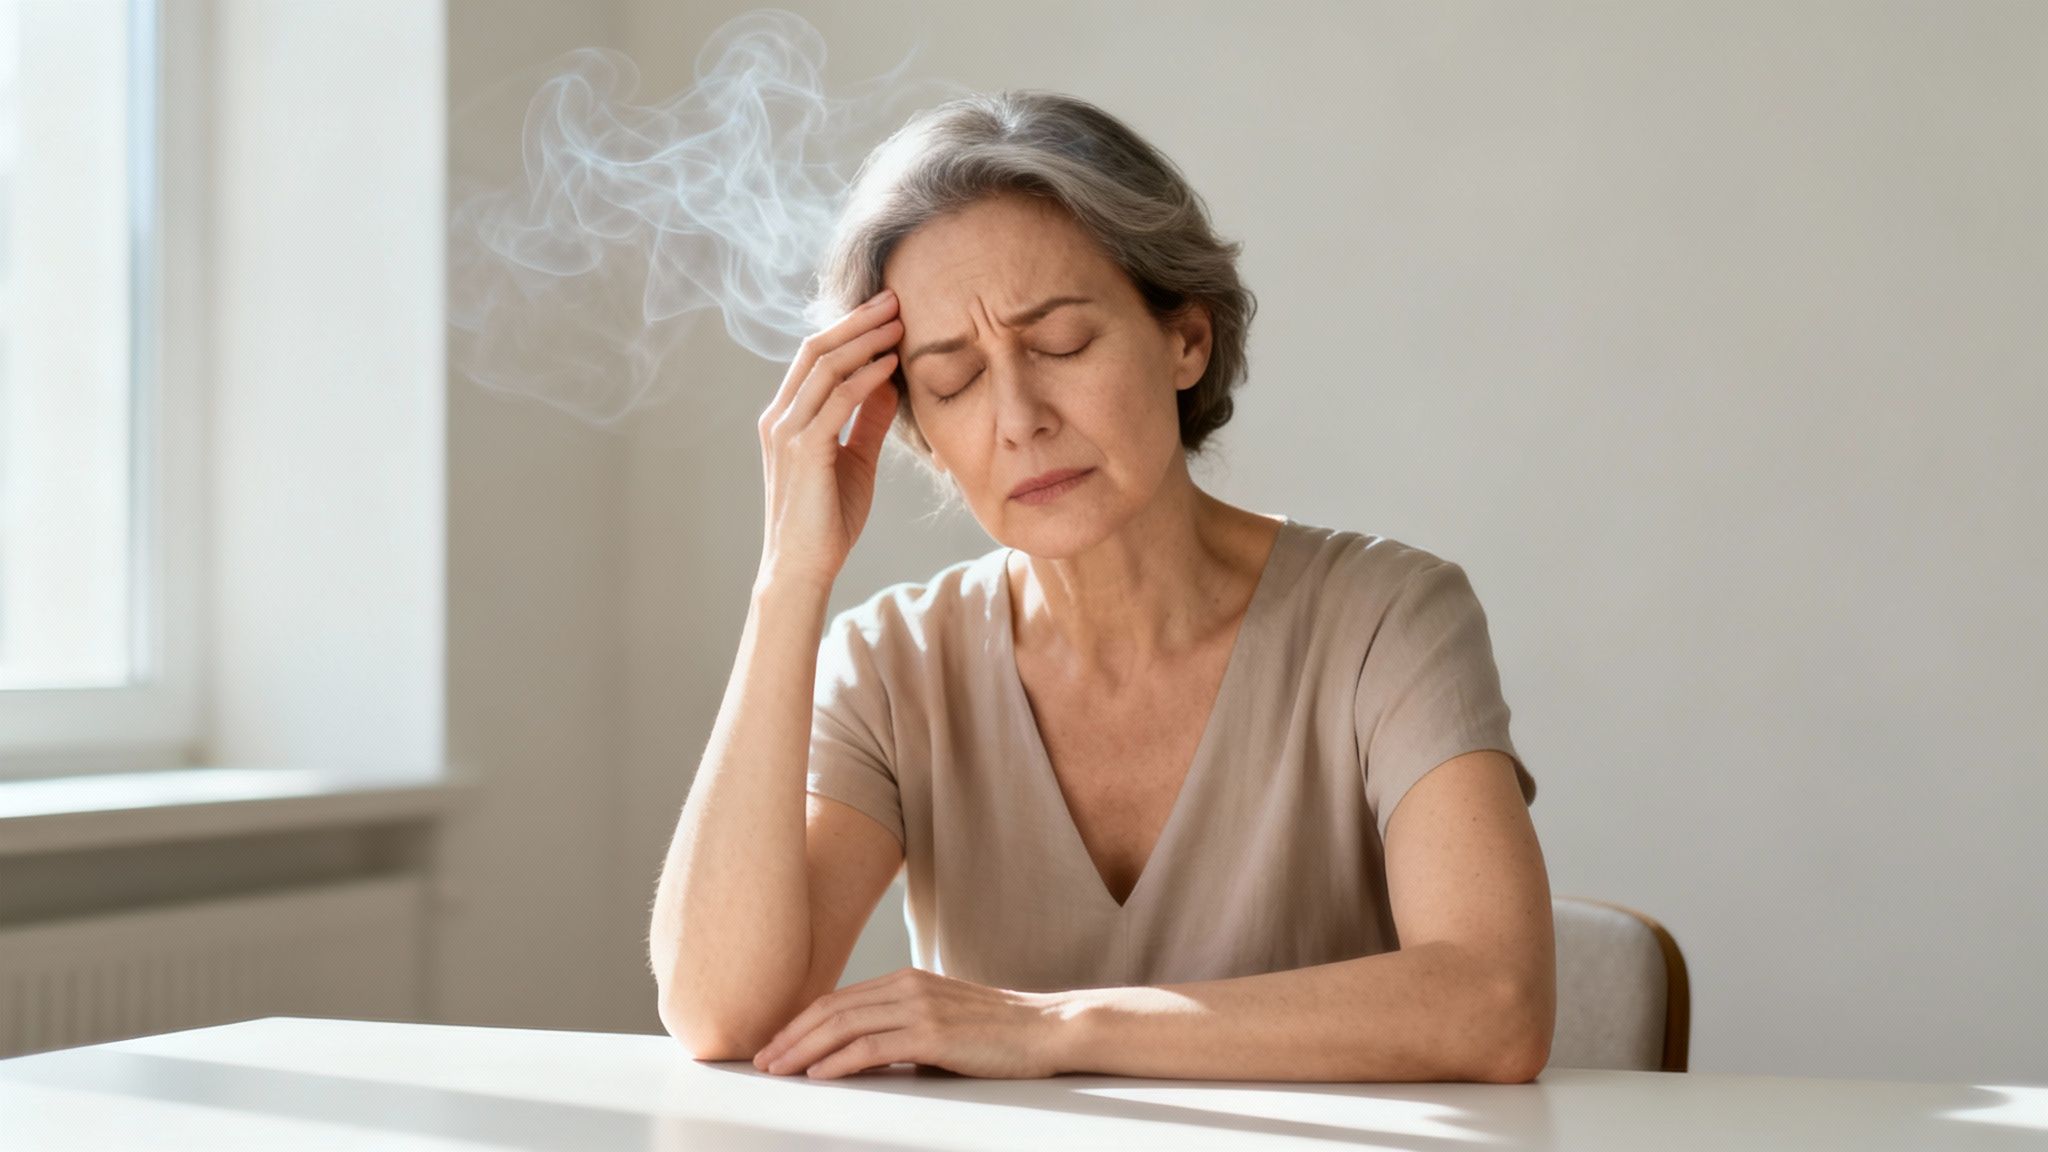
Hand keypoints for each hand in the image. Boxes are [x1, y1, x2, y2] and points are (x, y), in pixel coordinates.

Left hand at [750, 967, 1068, 1079]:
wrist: (1047, 1029)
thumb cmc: (998, 1033)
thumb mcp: (941, 1023)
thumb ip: (901, 1032)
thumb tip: (858, 1058)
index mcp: (906, 981)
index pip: (838, 1000)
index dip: (800, 1023)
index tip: (776, 1044)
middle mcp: (907, 987)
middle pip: (831, 1009)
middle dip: (790, 1036)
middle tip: (762, 1059)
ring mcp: (919, 1007)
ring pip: (843, 1026)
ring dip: (802, 1050)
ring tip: (778, 1069)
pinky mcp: (932, 1033)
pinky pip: (871, 1047)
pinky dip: (837, 1061)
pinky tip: (819, 1074)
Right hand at [756, 286, 903, 590]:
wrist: (804, 568)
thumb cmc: (828, 520)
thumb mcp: (854, 460)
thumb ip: (867, 420)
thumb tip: (889, 381)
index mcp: (787, 416)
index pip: (815, 355)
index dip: (850, 327)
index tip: (887, 309)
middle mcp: (780, 417)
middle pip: (816, 349)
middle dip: (857, 319)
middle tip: (895, 297)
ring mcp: (787, 432)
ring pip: (825, 367)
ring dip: (865, 339)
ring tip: (900, 321)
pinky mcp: (803, 450)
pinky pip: (836, 400)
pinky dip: (865, 376)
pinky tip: (892, 364)